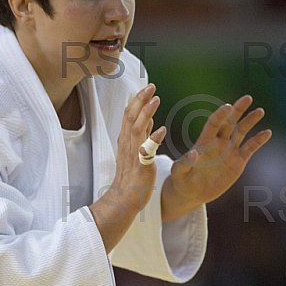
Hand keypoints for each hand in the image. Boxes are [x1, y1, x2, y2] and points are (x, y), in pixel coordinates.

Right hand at [89, 83, 164, 250]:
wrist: (124, 199)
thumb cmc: (131, 175)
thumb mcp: (135, 149)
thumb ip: (141, 133)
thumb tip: (147, 116)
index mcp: (126, 139)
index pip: (129, 115)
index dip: (137, 100)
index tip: (147, 87)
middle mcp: (127, 144)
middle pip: (130, 117)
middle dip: (140, 100)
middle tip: (151, 86)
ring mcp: (133, 155)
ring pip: (136, 129)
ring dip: (145, 113)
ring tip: (155, 99)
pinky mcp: (141, 166)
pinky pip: (145, 151)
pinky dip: (153, 139)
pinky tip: (161, 130)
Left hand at [162, 95, 271, 220]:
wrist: (193, 193)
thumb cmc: (182, 181)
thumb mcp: (179, 174)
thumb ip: (184, 164)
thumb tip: (193, 153)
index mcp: (204, 143)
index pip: (213, 124)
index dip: (220, 116)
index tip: (227, 107)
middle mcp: (218, 143)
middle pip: (230, 122)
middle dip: (238, 110)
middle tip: (247, 98)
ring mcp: (229, 151)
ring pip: (242, 131)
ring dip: (250, 121)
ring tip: (260, 110)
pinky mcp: (238, 162)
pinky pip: (250, 148)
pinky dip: (259, 140)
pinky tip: (268, 132)